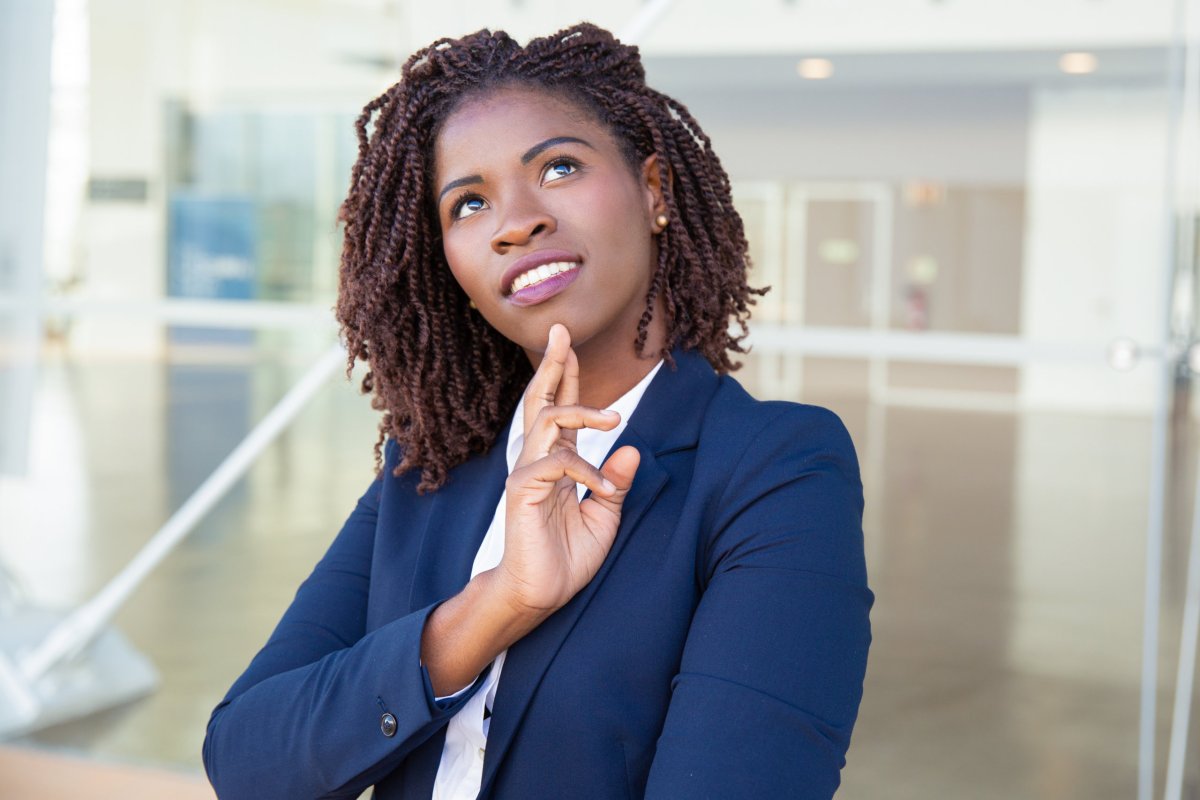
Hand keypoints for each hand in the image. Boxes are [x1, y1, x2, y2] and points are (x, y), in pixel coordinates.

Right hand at [494, 323, 640, 617]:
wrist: (540, 594)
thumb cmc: (567, 558)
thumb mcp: (604, 516)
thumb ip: (617, 483)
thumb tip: (632, 449)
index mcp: (557, 462)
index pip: (561, 409)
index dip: (565, 375)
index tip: (567, 342)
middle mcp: (539, 460)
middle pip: (541, 400)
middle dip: (552, 364)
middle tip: (560, 330)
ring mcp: (527, 472)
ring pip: (548, 420)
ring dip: (583, 410)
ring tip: (615, 416)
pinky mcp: (523, 490)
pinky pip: (556, 463)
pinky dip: (586, 470)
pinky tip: (601, 489)